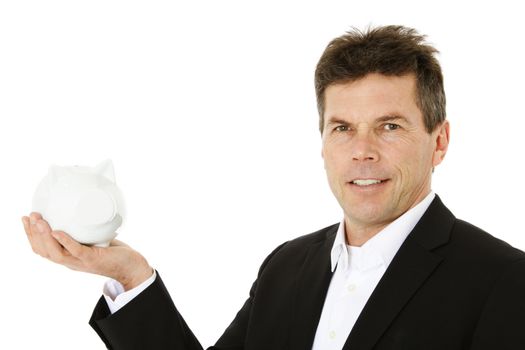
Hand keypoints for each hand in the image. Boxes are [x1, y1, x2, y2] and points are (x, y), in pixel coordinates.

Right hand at [22, 212, 152, 290]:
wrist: (131, 268)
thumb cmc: (114, 253)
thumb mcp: (94, 240)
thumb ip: (85, 230)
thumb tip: (81, 209)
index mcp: (68, 258)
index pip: (42, 250)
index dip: (30, 236)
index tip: (26, 220)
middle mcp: (71, 262)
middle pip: (44, 252)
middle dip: (33, 234)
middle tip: (30, 216)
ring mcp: (81, 262)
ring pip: (56, 253)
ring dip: (45, 236)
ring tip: (40, 221)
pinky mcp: (93, 259)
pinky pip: (76, 251)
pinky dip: (65, 241)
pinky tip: (58, 232)